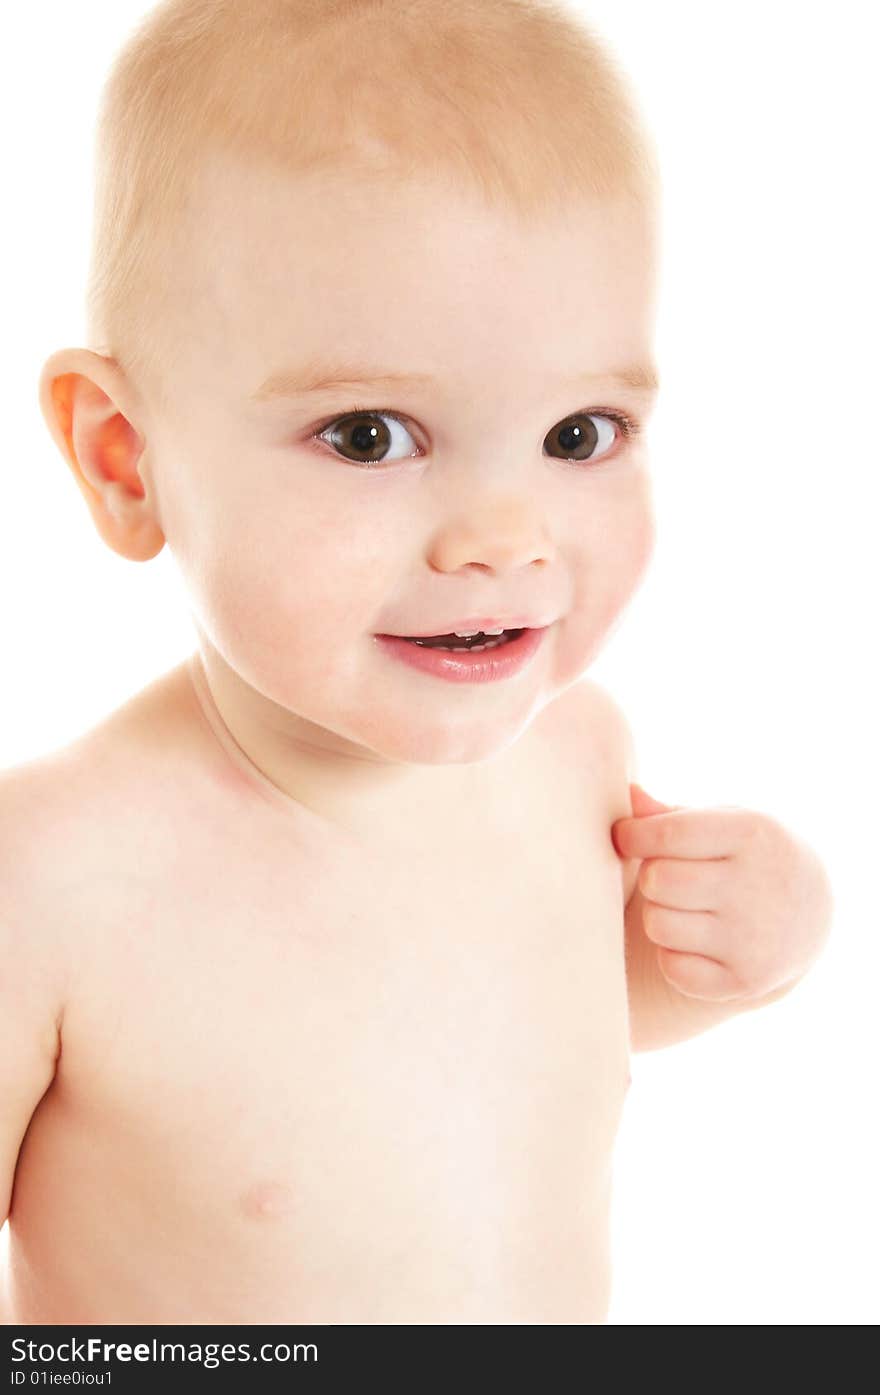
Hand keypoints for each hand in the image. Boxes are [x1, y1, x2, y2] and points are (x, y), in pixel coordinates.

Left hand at [611, 784, 832, 1001]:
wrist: (809, 912)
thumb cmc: (748, 856)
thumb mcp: (726, 823)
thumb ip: (672, 814)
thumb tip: (631, 795)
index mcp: (753, 834)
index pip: (668, 833)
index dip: (633, 834)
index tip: (626, 836)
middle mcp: (757, 886)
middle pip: (659, 880)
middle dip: (651, 876)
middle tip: (666, 875)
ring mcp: (753, 939)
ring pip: (658, 924)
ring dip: (658, 915)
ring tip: (682, 906)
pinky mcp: (745, 980)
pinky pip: (673, 968)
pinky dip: (672, 955)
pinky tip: (695, 941)